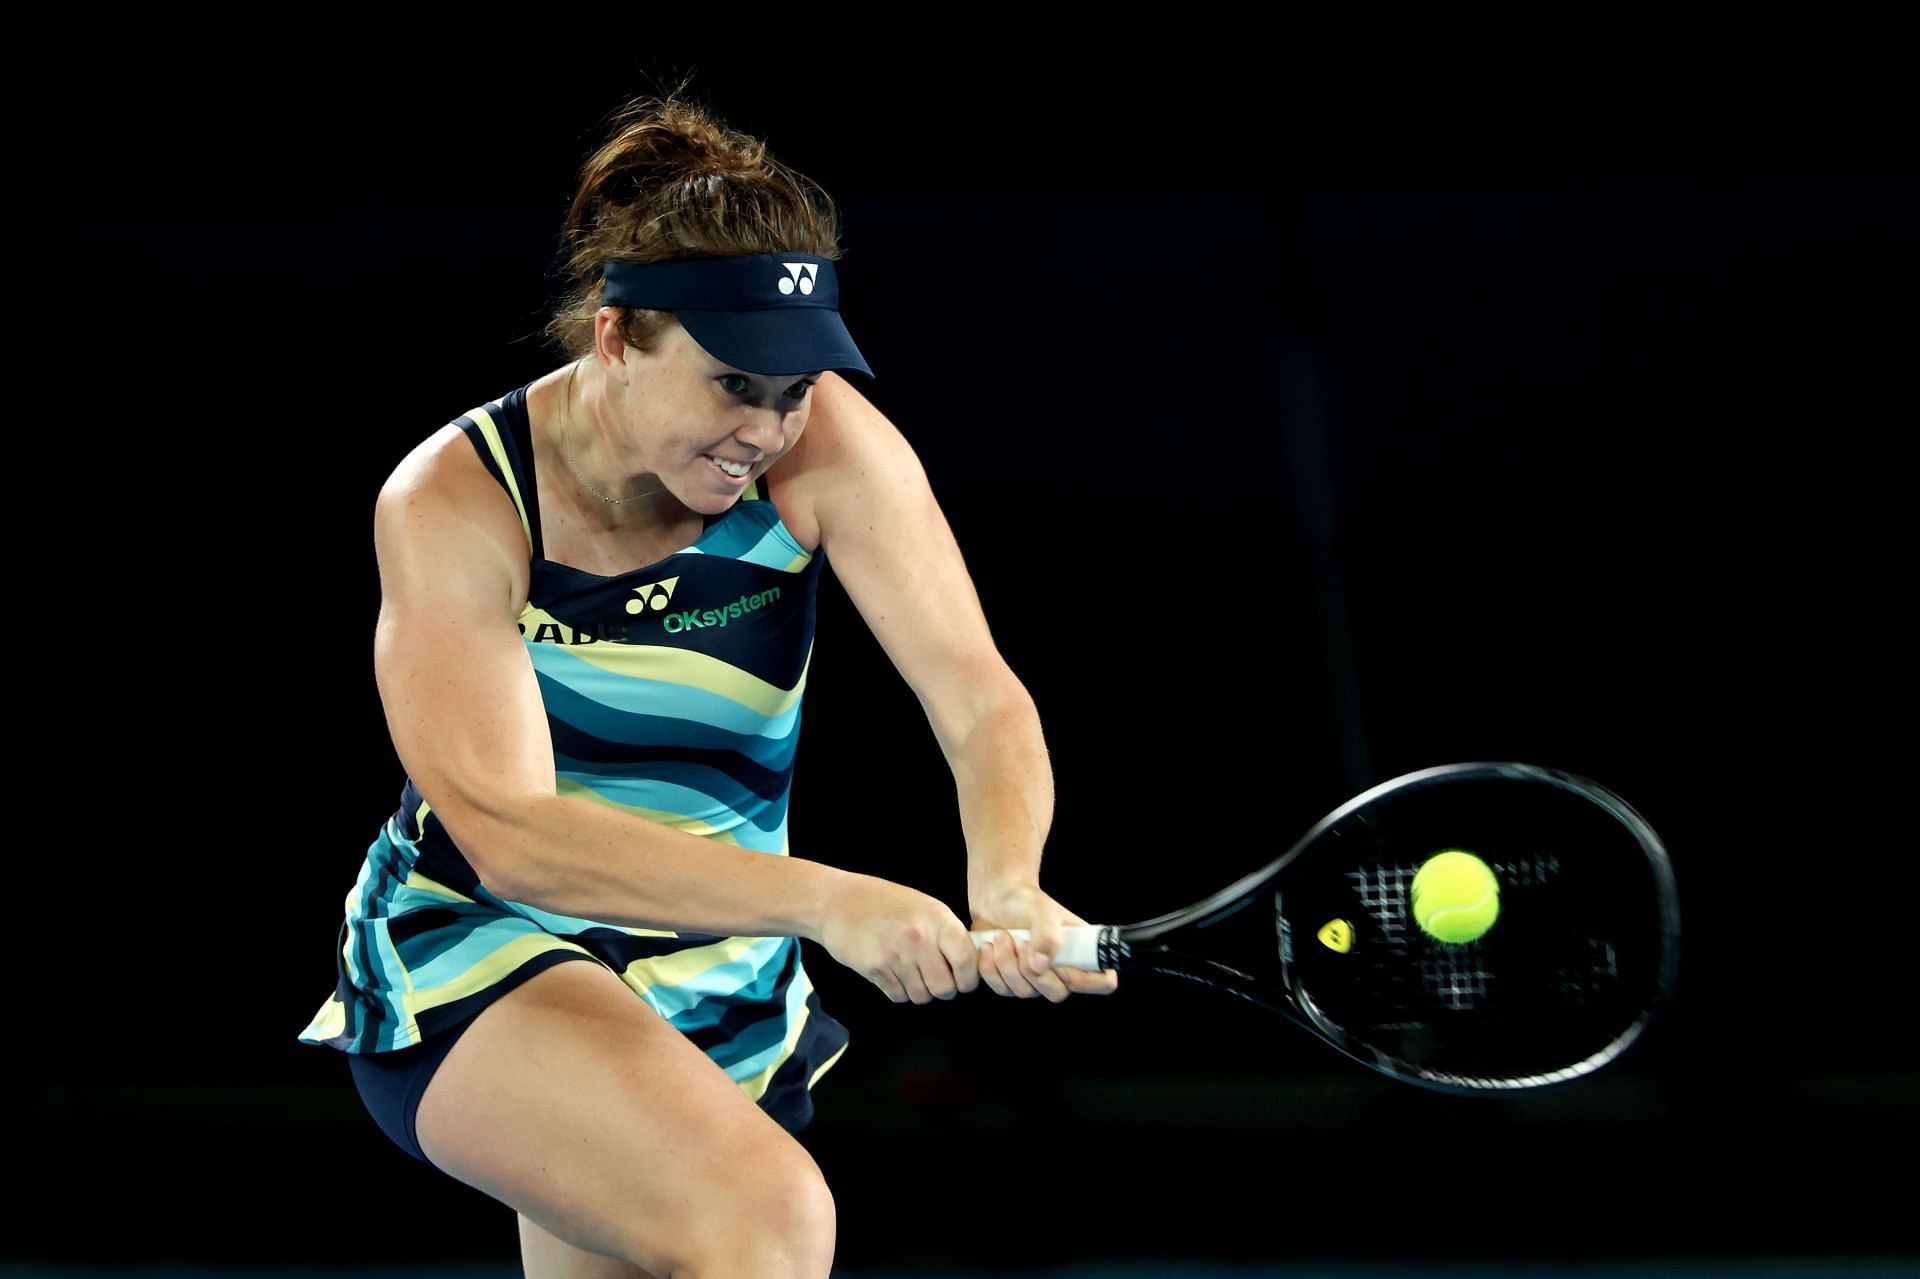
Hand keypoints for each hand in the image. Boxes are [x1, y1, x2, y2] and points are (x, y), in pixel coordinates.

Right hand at [816, 873, 980, 1003]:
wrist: (837, 902)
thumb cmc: (882, 901)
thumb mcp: (923, 906)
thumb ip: (946, 932)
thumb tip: (969, 961)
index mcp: (938, 919)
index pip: (967, 962)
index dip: (968, 978)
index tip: (963, 979)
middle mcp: (920, 938)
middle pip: (945, 988)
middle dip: (942, 989)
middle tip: (934, 979)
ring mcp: (897, 955)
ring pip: (921, 996)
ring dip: (919, 991)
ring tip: (910, 972)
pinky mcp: (876, 969)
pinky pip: (898, 996)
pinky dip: (898, 990)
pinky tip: (892, 972)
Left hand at [970, 882, 1119, 1002]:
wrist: (996, 900)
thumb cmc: (1027, 901)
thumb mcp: (1042, 910)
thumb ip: (1047, 935)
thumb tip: (1040, 966)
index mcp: (1081, 952)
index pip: (1103, 982)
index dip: (1086, 981)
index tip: (1062, 964)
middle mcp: (1061, 970)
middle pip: (1058, 994)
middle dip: (1035, 970)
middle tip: (1021, 942)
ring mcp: (1036, 980)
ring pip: (1025, 992)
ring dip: (1008, 963)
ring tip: (1003, 936)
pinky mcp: (1010, 982)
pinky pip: (1002, 989)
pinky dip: (991, 968)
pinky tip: (990, 947)